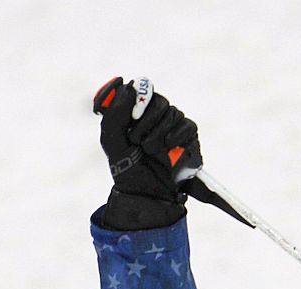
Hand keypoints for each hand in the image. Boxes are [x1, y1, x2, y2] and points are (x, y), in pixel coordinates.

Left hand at [92, 77, 199, 229]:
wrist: (144, 192)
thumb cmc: (126, 166)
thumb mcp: (111, 139)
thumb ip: (114, 112)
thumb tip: (129, 85)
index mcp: (136, 111)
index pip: (142, 89)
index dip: (139, 99)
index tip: (132, 117)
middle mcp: (156, 115)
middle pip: (159, 100)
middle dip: (146, 120)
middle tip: (136, 139)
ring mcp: (174, 124)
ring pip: (172, 113)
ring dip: (157, 134)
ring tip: (149, 150)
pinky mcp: (189, 136)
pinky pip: (187, 126)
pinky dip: (175, 137)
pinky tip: (167, 148)